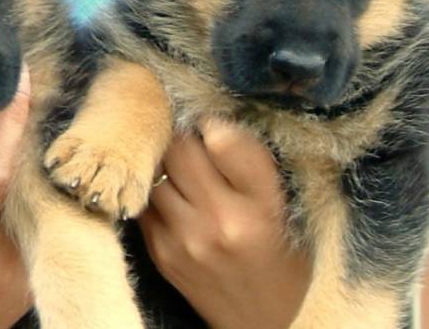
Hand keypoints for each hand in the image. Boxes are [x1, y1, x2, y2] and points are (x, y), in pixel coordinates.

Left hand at [139, 119, 310, 328]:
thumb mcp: (284, 208)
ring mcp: (185, 239)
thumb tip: (211, 121)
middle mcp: (220, 222)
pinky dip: (153, 189)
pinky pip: (144, 201)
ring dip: (164, 161)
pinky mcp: (161, 253)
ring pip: (155, 171)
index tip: (213, 125)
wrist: (263, 321)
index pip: (225, 140)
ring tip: (178, 165)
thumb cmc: (281, 256)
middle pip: (179, 149)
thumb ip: (251, 164)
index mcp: (262, 206)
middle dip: (184, 136)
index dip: (214, 123)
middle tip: (191, 137)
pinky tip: (170, 192)